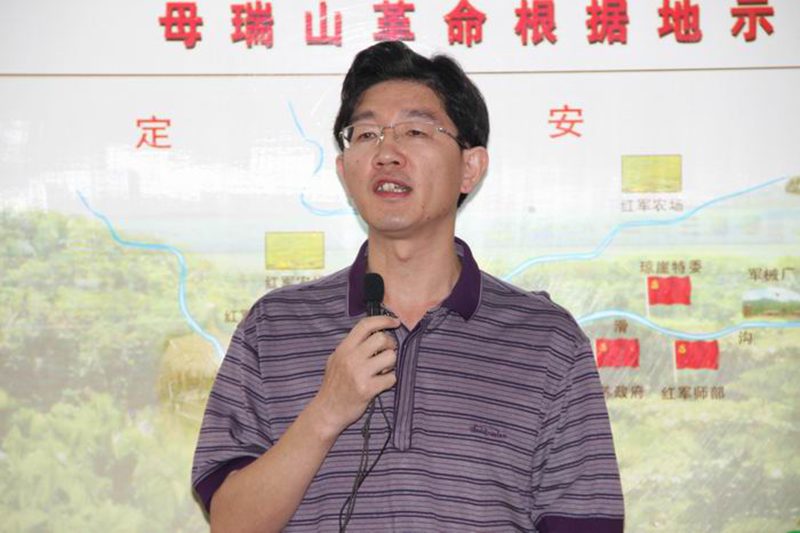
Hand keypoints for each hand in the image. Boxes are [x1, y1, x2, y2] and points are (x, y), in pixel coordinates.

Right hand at [310, 315, 399, 437]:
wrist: (326, 411)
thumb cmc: (333, 385)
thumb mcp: (336, 360)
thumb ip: (352, 346)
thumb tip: (375, 332)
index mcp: (343, 348)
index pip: (365, 325)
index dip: (383, 320)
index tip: (395, 322)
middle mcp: (350, 358)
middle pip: (381, 338)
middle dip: (390, 345)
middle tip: (387, 353)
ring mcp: (359, 374)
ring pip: (390, 357)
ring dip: (391, 364)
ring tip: (382, 371)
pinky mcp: (367, 389)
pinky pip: (391, 378)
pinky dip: (389, 381)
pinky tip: (380, 384)